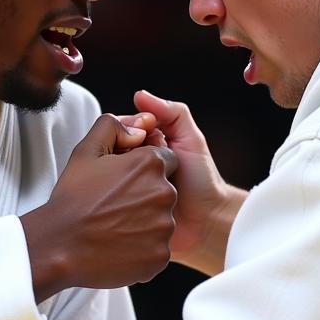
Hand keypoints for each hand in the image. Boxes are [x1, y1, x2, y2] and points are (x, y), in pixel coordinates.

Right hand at [20, 114, 177, 299]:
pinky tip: (119, 246)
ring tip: (114, 227)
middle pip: (165, 190)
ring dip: (144, 223)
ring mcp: (163, 226)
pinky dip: (143, 249)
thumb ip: (112, 127)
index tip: (124, 181)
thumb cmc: (72, 199)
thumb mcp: (86, 151)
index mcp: (149, 164)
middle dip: (145, 196)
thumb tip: (136, 128)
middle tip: (115, 205)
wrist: (60, 246)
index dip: (143, 169)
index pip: (164, 160)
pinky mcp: (160, 255)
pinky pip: (158, 248)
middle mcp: (163, 192)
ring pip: (162, 220)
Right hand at [130, 90, 246, 273]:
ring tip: (129, 188)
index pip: (122, 132)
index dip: (126, 131)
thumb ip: (172, 113)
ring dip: (117, 181)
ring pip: (109, 179)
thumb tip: (140, 95)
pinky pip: (113, 206)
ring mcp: (128, 196)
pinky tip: (124, 208)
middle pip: (112, 154)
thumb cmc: (202, 180)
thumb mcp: (190, 140)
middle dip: (120, 156)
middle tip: (131, 162)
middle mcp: (133, 172)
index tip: (137, 138)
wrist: (210, 224)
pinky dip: (116, 204)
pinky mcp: (125, 217)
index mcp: (143, 152)